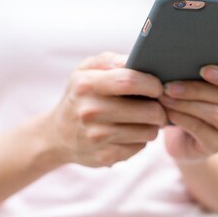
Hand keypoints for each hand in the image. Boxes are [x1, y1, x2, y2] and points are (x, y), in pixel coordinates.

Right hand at [43, 52, 166, 167]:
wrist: (57, 135)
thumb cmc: (80, 96)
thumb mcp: (86, 70)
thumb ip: (111, 59)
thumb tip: (135, 60)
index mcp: (86, 84)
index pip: (131, 81)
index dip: (152, 84)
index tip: (159, 87)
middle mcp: (90, 111)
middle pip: (148, 111)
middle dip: (160, 108)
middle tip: (159, 106)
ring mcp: (97, 137)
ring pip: (149, 131)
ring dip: (152, 125)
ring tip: (143, 119)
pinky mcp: (105, 156)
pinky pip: (140, 146)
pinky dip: (140, 139)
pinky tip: (130, 133)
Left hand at [159, 66, 217, 163]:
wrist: (185, 137)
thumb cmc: (189, 101)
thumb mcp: (195, 85)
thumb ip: (194, 73)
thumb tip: (178, 61)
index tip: (202, 70)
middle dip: (194, 90)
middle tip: (169, 86)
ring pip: (213, 113)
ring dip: (185, 104)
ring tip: (164, 98)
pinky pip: (200, 129)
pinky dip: (182, 119)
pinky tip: (168, 113)